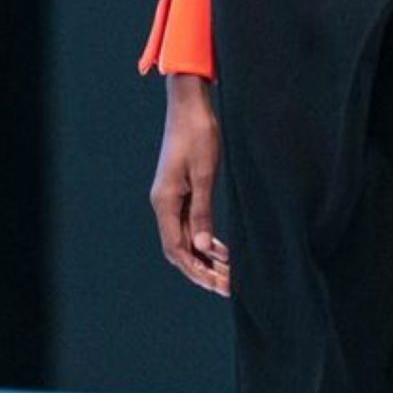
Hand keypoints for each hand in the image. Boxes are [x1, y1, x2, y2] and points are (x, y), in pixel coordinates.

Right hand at [150, 74, 231, 295]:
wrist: (190, 104)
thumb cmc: (199, 134)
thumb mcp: (205, 174)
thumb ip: (203, 212)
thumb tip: (205, 248)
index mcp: (165, 202)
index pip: (177, 249)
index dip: (197, 270)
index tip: (219, 285)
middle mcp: (164, 204)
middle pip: (179, 249)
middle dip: (202, 270)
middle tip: (228, 287)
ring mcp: (171, 198)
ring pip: (186, 239)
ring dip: (205, 258)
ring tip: (228, 274)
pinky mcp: (181, 191)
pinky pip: (190, 225)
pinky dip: (205, 241)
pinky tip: (222, 249)